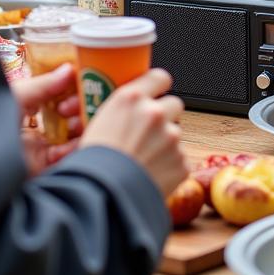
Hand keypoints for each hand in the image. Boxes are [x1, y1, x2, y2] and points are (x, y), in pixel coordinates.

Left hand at [11, 63, 81, 175]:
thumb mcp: (16, 95)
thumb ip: (44, 84)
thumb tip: (70, 69)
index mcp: (25, 105)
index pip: (56, 93)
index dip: (71, 87)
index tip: (84, 79)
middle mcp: (33, 125)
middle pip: (68, 114)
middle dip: (77, 107)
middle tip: (72, 106)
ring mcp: (38, 147)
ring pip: (71, 135)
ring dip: (79, 126)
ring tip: (77, 123)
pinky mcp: (42, 167)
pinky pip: (66, 157)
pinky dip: (75, 148)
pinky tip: (74, 142)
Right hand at [81, 68, 185, 196]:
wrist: (101, 198)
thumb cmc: (92, 163)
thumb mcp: (99, 123)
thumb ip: (123, 110)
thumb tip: (133, 107)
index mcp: (131, 99)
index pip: (159, 77)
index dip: (159, 86)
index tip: (157, 93)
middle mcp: (154, 113)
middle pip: (174, 104)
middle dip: (165, 116)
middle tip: (149, 132)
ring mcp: (171, 137)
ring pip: (175, 134)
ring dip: (165, 144)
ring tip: (144, 160)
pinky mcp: (181, 162)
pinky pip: (179, 159)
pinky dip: (169, 167)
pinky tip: (150, 175)